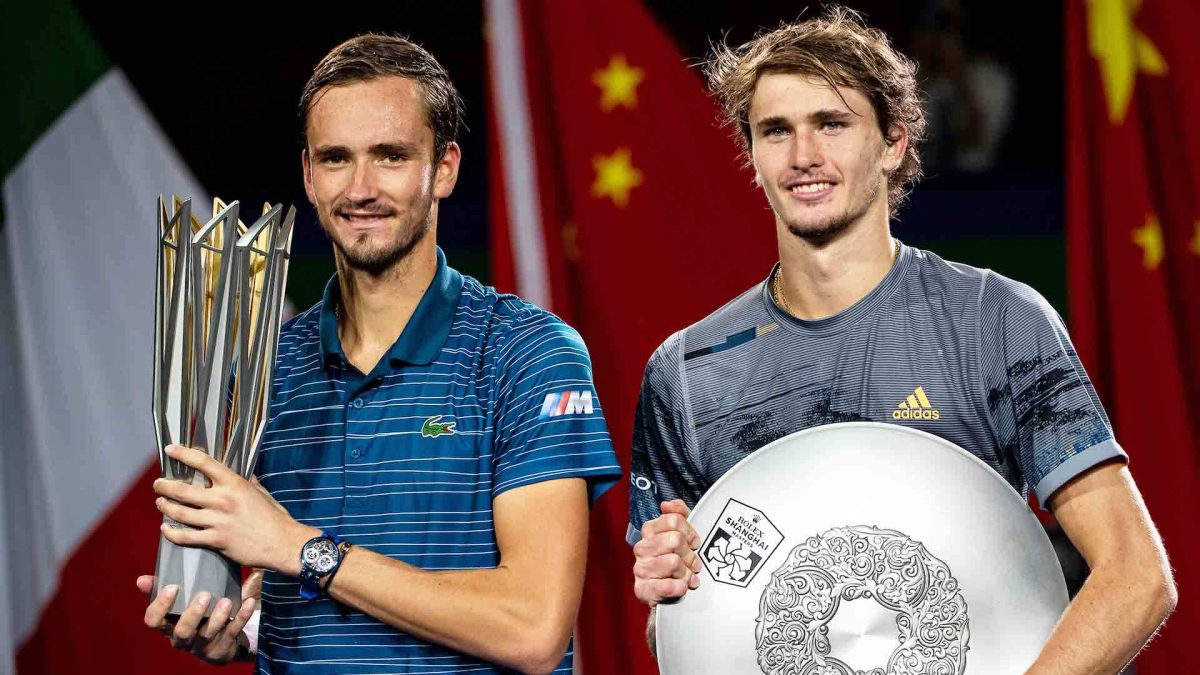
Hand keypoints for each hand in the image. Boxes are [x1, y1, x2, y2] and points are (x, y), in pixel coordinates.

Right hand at [138, 573, 257, 664]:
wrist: (216, 643)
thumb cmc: (192, 617)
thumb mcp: (177, 606)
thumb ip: (160, 591)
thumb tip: (141, 580)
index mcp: (168, 626)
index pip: (154, 622)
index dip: (160, 607)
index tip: (172, 587)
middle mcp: (184, 638)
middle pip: (182, 632)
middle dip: (193, 614)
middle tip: (204, 596)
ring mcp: (204, 643)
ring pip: (208, 633)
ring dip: (219, 617)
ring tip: (226, 601)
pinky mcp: (224, 644)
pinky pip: (234, 631)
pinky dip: (242, 616)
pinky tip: (249, 602)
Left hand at [154, 444, 316, 573]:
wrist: (282, 543)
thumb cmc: (275, 517)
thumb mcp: (261, 492)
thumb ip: (246, 482)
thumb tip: (237, 472)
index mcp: (234, 484)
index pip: (203, 463)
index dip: (183, 454)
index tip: (170, 449)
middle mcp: (223, 500)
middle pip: (182, 490)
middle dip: (164, 486)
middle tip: (158, 484)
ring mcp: (217, 521)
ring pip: (180, 513)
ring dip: (165, 507)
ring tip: (160, 503)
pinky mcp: (216, 541)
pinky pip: (185, 537)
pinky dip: (171, 533)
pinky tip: (166, 529)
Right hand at [633, 499, 701, 606]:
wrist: (666, 594)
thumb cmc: (674, 561)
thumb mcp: (679, 534)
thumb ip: (678, 514)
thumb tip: (668, 504)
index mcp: (650, 531)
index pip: (675, 520)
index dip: (690, 533)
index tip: (693, 544)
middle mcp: (642, 548)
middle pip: (675, 540)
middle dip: (690, 554)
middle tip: (693, 564)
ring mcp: (641, 569)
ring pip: (674, 562)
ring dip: (686, 573)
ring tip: (688, 577)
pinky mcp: (643, 590)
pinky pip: (668, 585)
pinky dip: (679, 587)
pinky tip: (682, 587)